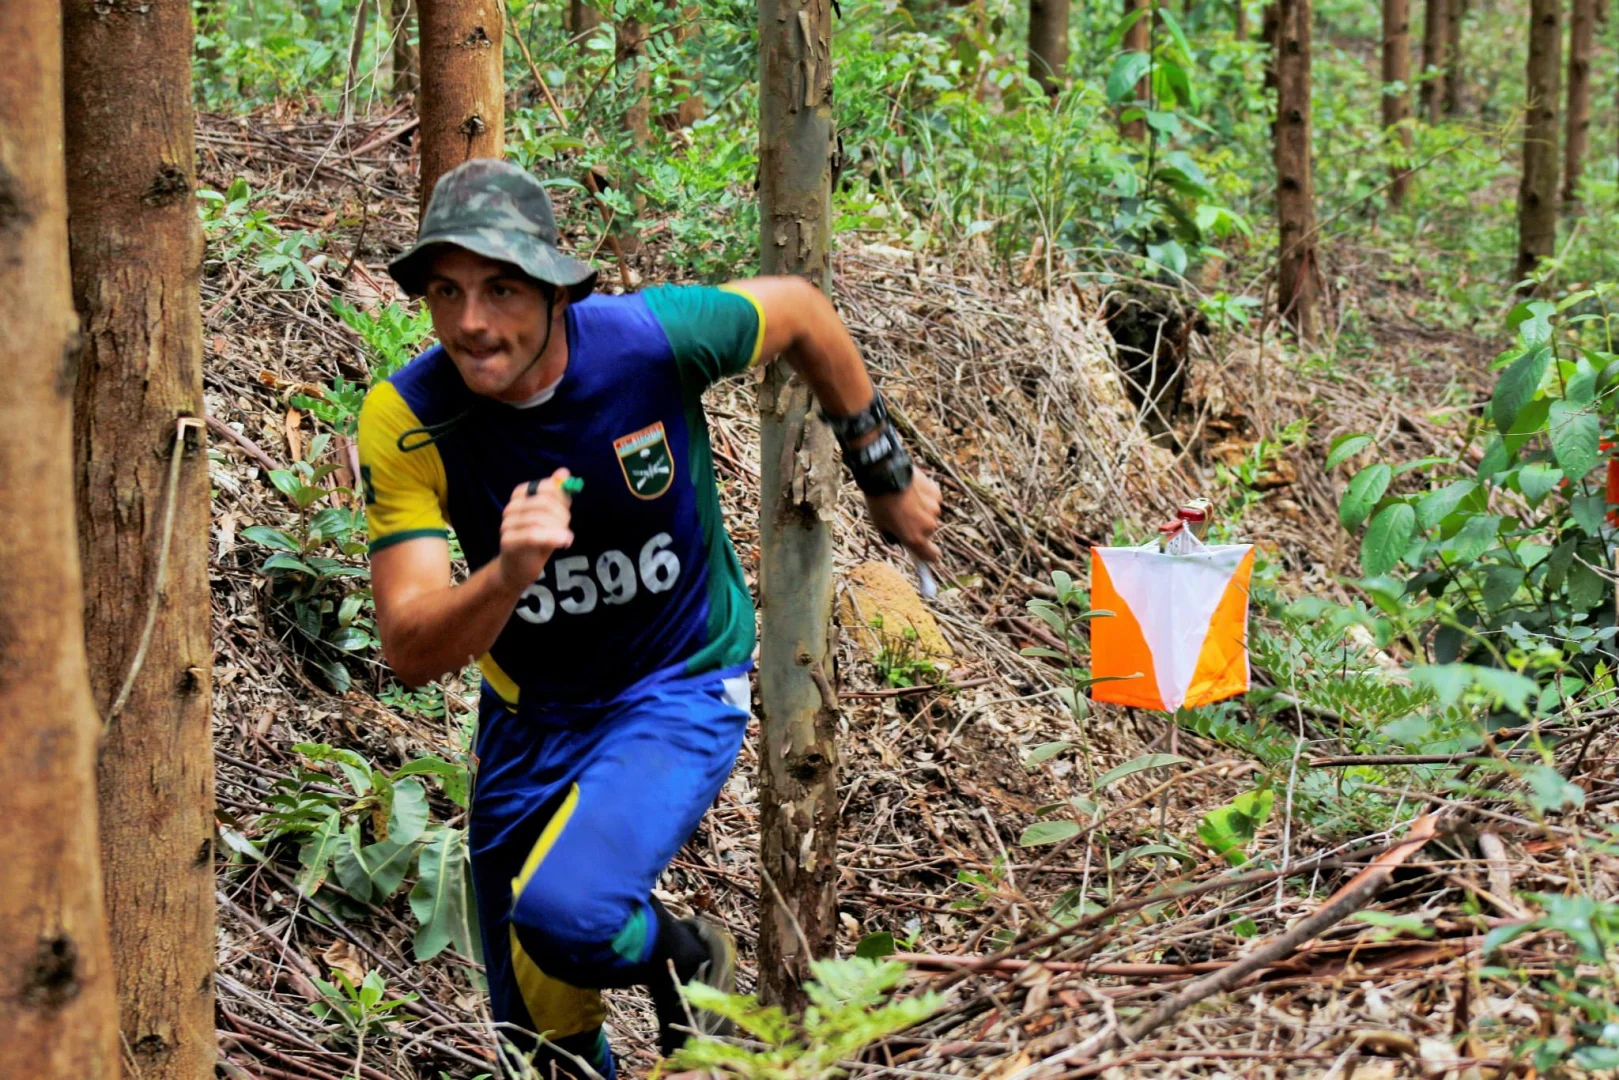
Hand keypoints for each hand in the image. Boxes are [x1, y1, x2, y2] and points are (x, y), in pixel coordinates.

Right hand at [496, 469, 574, 590]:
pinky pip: (532, 535)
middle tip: (567, 528)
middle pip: (543, 503)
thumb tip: (564, 472)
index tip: (567, 510)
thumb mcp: (551, 517)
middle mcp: (511, 507)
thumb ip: (557, 495)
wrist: (518, 569)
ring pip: (538, 519)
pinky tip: (564, 541)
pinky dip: (551, 537)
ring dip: (558, 529)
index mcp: (520, 495)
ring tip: (565, 538)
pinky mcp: (508, 542)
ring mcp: (507, 524)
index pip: (545, 487)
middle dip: (561, 515)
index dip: (561, 498)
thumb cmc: (537, 541)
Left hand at [867, 467, 941, 562]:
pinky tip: (913, 490)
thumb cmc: (880, 502)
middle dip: (918, 526)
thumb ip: (893, 536)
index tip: (928, 555)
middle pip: (927, 531)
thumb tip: (899, 538)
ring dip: (922, 510)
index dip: (929, 556)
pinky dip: (925, 497)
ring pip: (930, 514)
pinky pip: (932, 499)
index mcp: (914, 539)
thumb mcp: (880, 525)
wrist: (885, 475)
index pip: (931, 555)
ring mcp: (934, 510)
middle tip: (903, 515)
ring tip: (905, 499)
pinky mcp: (936, 494)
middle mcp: (928, 527)